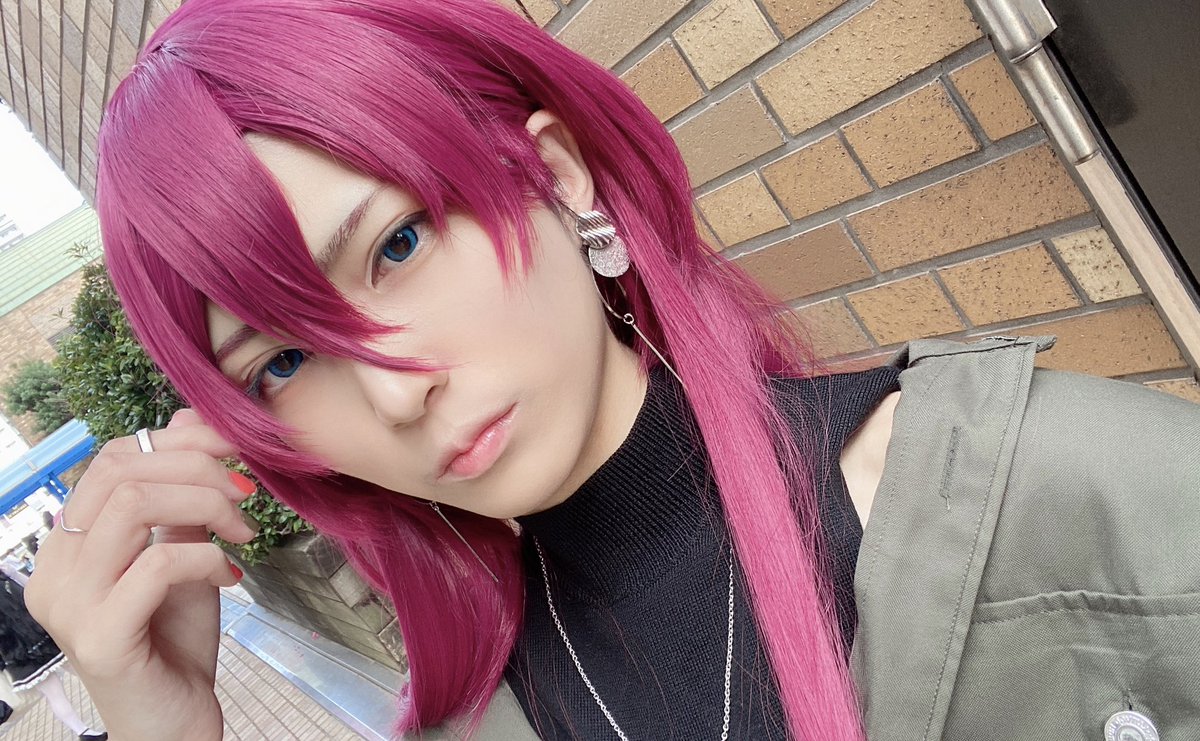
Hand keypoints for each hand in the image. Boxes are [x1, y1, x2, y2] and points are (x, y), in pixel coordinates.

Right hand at [25, 409, 259, 740]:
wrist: (175, 721)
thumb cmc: (174, 638)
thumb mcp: (180, 551)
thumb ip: (177, 496)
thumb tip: (188, 423)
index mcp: (66, 545)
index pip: (111, 459)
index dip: (178, 441)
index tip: (233, 449)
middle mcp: (54, 570)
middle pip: (119, 472)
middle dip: (197, 466)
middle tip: (246, 490)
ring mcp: (71, 604)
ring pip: (133, 506)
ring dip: (205, 504)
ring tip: (243, 530)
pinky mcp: (101, 637)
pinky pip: (158, 564)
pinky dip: (208, 557)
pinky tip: (232, 576)